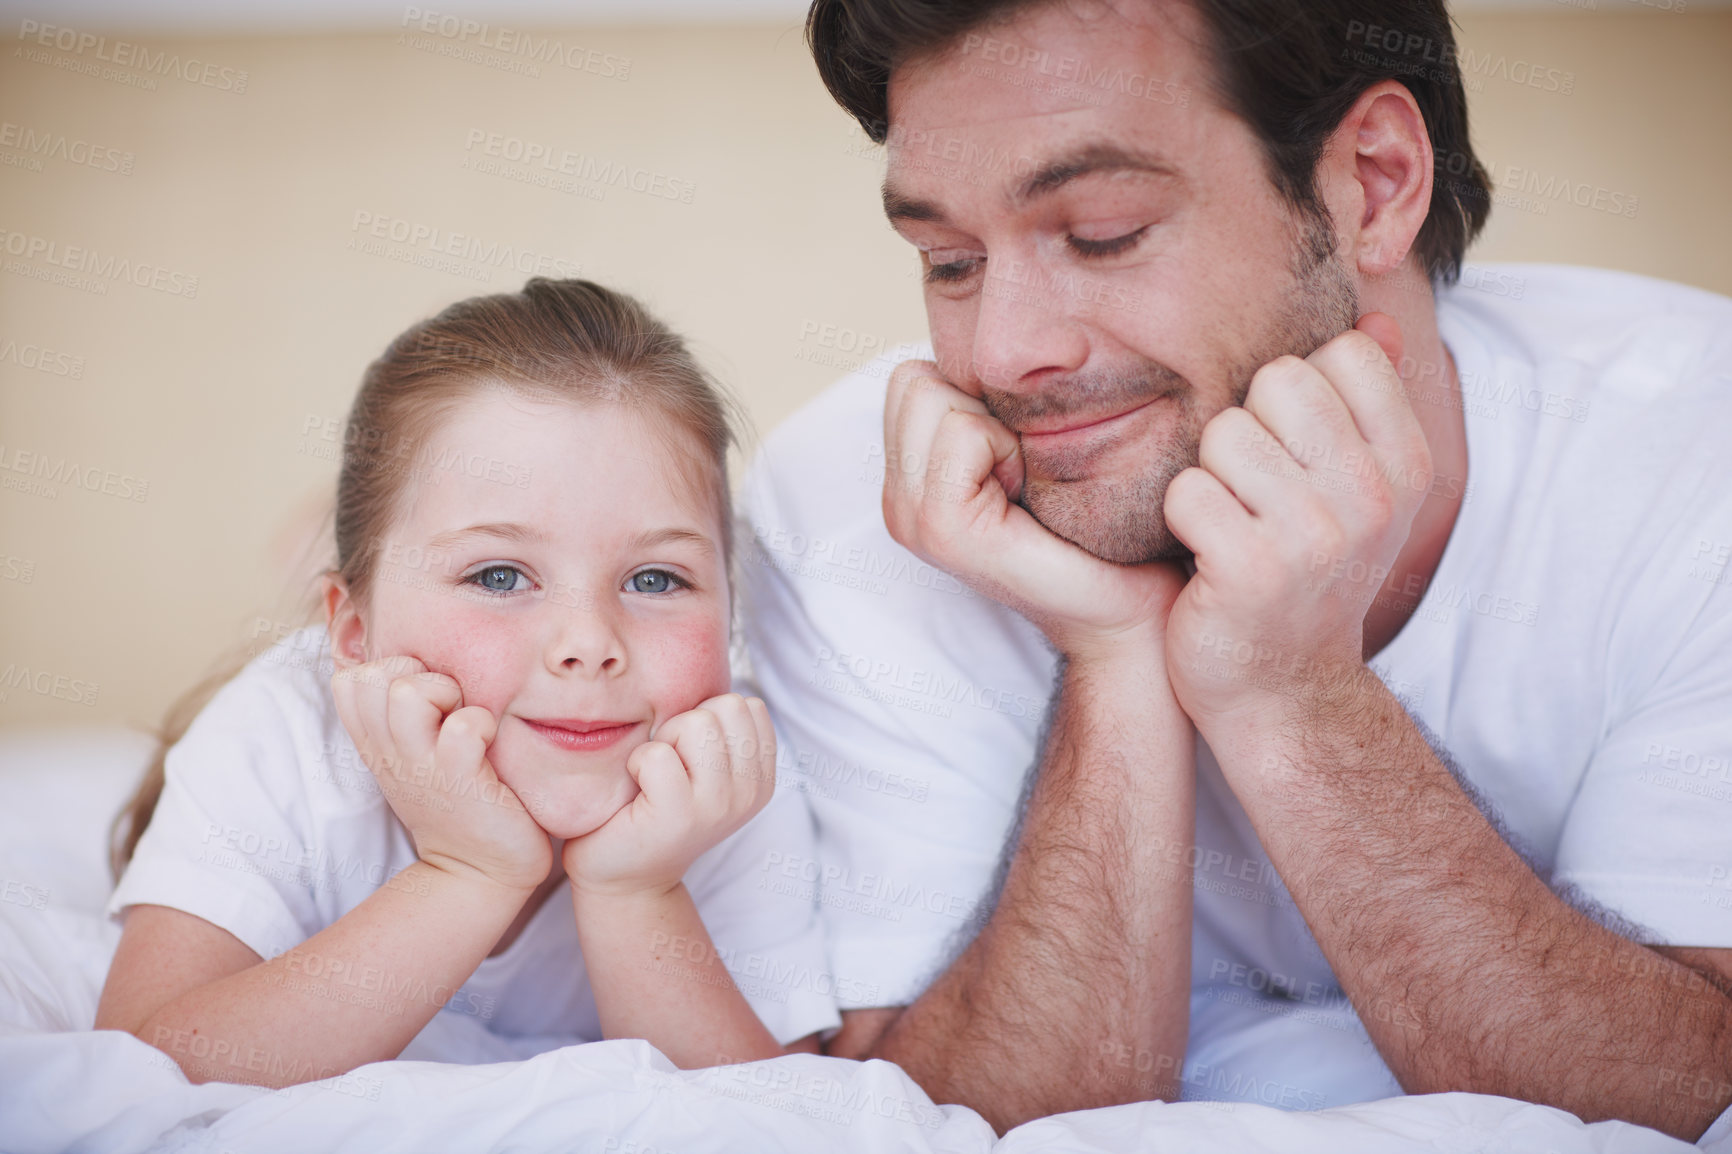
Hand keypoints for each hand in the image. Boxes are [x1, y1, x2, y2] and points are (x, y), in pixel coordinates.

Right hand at [330, 655, 551, 893]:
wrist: (482, 870)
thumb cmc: (457, 799)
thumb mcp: (416, 754)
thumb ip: (404, 712)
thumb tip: (416, 662)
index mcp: (376, 742)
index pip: (350, 679)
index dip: (389, 671)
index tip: (423, 700)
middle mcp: (390, 752)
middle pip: (372, 676)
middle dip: (417, 674)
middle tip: (446, 707)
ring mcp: (422, 766)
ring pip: (407, 691)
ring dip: (445, 693)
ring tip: (464, 722)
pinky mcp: (461, 779)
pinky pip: (463, 726)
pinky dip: (482, 724)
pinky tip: (490, 744)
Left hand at [561, 693, 775, 898]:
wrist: (622, 873)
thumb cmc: (653, 805)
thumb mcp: (703, 766)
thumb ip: (720, 730)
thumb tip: (707, 660)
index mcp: (762, 777)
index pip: (748, 705)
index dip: (708, 718)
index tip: (691, 756)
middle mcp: (750, 793)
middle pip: (725, 706)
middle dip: (687, 725)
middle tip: (669, 766)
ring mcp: (719, 806)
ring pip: (696, 723)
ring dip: (663, 742)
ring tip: (654, 777)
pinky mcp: (679, 816)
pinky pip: (657, 755)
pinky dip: (637, 763)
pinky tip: (637, 790)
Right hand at [883, 359, 1183, 658]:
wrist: (1133, 600)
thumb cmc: (1099, 521)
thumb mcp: (1032, 444)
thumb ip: (994, 401)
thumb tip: (986, 321)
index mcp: (909, 479)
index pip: (910, 375)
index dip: (976, 398)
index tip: (1020, 457)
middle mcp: (897, 499)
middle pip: (913, 380)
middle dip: (978, 407)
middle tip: (1023, 470)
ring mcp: (909, 517)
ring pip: (933, 397)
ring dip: (994, 427)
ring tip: (1025, 482)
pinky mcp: (940, 529)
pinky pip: (961, 433)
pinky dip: (1003, 448)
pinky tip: (1027, 494)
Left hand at [1162, 315, 1430, 733]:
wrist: (1283, 692)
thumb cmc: (1306, 574)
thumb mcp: (1357, 490)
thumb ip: (1366, 401)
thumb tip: (1375, 315)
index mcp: (1406, 464)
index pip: (1342, 353)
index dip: (1296, 392)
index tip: (1294, 454)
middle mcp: (1373, 496)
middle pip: (1277, 379)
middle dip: (1247, 427)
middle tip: (1253, 494)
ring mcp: (1315, 536)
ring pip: (1224, 433)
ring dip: (1209, 477)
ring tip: (1230, 525)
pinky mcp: (1250, 570)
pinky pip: (1186, 490)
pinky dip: (1180, 520)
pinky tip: (1204, 556)